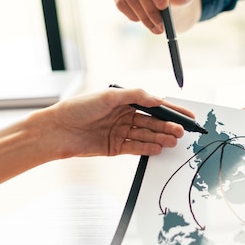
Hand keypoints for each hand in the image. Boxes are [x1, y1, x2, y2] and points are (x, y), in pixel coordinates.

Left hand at [38, 87, 189, 157]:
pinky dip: (147, 148)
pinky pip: (136, 147)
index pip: (153, 105)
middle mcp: (124, 116)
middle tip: (181, 131)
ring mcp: (120, 133)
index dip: (171, 110)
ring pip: (146, 135)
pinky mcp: (115, 148)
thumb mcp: (109, 96)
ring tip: (173, 140)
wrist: (57, 130)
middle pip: (152, 122)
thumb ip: (135, 96)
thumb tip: (157, 100)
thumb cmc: (79, 108)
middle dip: (168, 126)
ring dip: (160, 138)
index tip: (187, 115)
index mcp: (124, 101)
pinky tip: (159, 148)